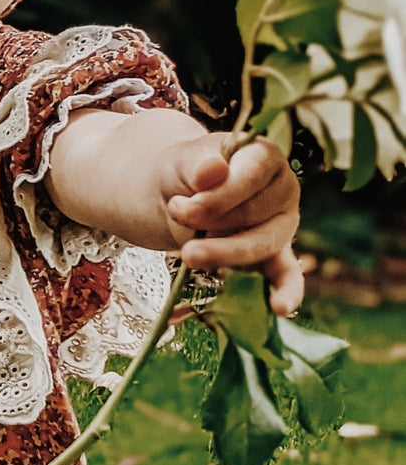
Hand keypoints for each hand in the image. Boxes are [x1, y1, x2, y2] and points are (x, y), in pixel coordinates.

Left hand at [164, 134, 303, 315]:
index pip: (253, 174)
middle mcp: (282, 190)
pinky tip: (281, 307)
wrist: (177, 196)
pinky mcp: (276, 255)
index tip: (181, 205)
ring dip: (226, 253)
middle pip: (255, 212)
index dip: (219, 193)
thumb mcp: (181, 161)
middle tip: (175, 216)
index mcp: (264, 157)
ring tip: (190, 256)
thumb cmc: (185, 174)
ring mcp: (282, 225)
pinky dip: (286, 292)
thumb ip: (196, 164)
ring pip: (263, 244)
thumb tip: (212, 171)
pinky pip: (288, 275)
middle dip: (212, 220)